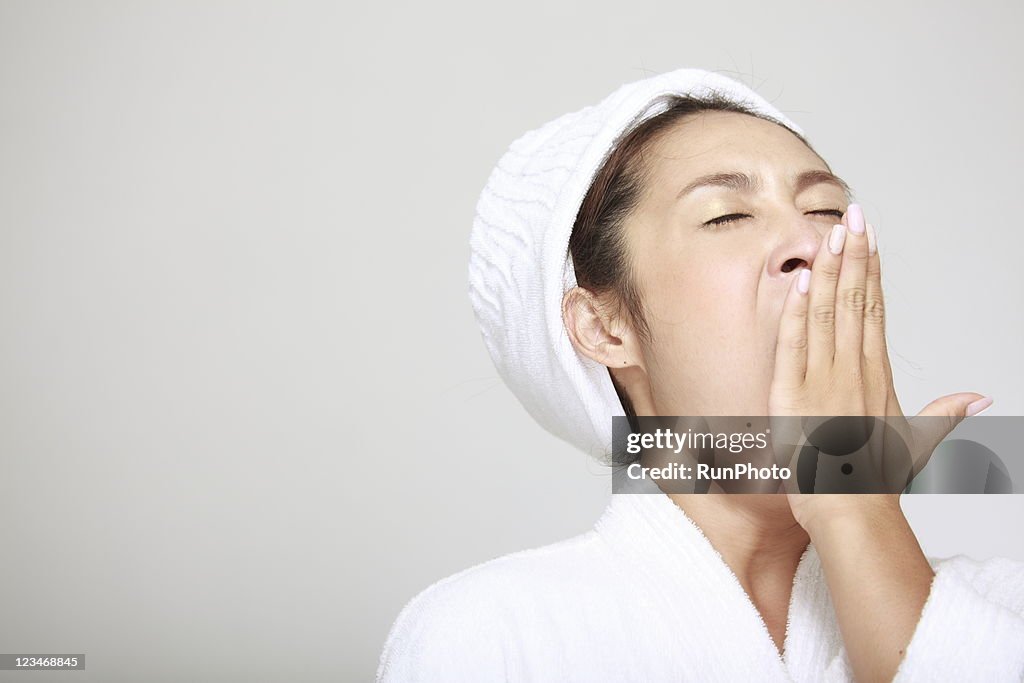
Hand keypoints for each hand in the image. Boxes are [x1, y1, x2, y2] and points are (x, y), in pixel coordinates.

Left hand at [767, 203, 990, 531]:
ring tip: (834, 232)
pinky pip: (795, 343)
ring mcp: (824, 381)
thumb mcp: (914, 443)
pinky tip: (803, 278)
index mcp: (876, 379)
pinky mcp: (793, 394)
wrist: (851, 515)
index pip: (875, 314)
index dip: (873, 274)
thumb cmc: (875, 483)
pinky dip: (798, 310)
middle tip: (855, 214)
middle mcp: (853, 373)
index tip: (872, 240)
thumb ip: (943, 415)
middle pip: (855, 303)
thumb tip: (979, 396)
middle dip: (855, 256)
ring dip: (832, 271)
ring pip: (829, 314)